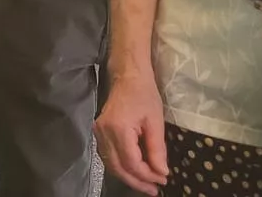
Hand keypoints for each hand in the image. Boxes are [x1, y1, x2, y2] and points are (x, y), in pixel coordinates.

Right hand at [95, 72, 169, 194]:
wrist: (128, 76)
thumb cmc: (144, 95)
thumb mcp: (156, 122)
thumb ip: (157, 149)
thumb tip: (161, 172)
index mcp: (118, 129)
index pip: (131, 162)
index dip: (147, 175)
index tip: (163, 179)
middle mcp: (104, 133)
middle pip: (118, 167)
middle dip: (136, 181)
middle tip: (153, 190)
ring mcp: (98, 132)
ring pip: (111, 164)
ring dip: (128, 177)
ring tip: (146, 184)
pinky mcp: (99, 132)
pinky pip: (108, 156)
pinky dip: (121, 167)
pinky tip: (134, 171)